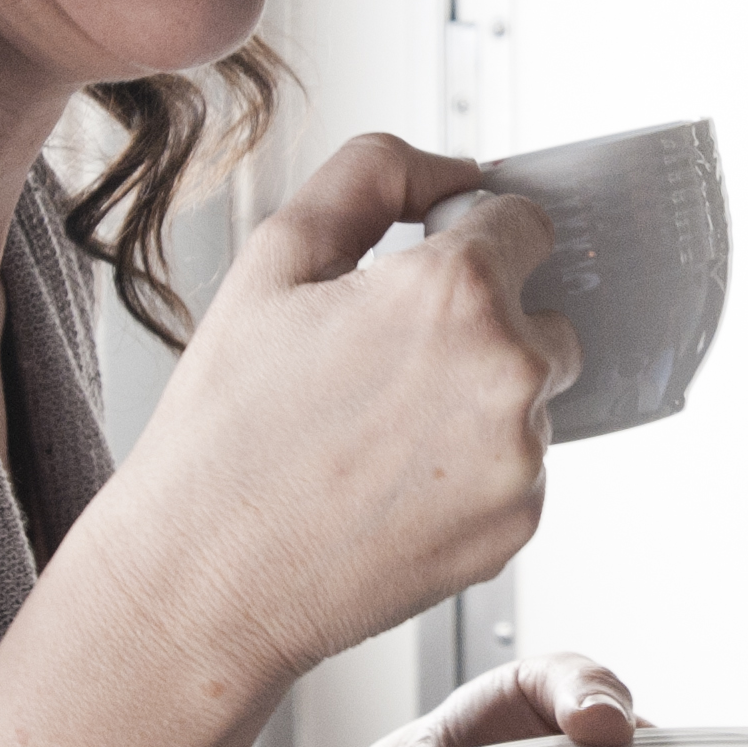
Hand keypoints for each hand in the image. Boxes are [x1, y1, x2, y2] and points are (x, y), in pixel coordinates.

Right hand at [102, 136, 578, 688]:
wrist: (203, 575)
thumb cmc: (225, 426)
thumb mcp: (273, 258)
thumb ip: (373, 176)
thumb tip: (459, 170)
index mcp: (455, 291)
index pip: (529, 224)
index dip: (473, 239)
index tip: (431, 271)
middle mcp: (507, 371)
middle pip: (545, 315)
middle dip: (485, 325)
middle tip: (385, 366)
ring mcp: (520, 456)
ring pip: (532, 397)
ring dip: (480, 401)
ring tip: (377, 434)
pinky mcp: (518, 525)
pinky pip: (521, 470)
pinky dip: (474, 471)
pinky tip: (391, 485)